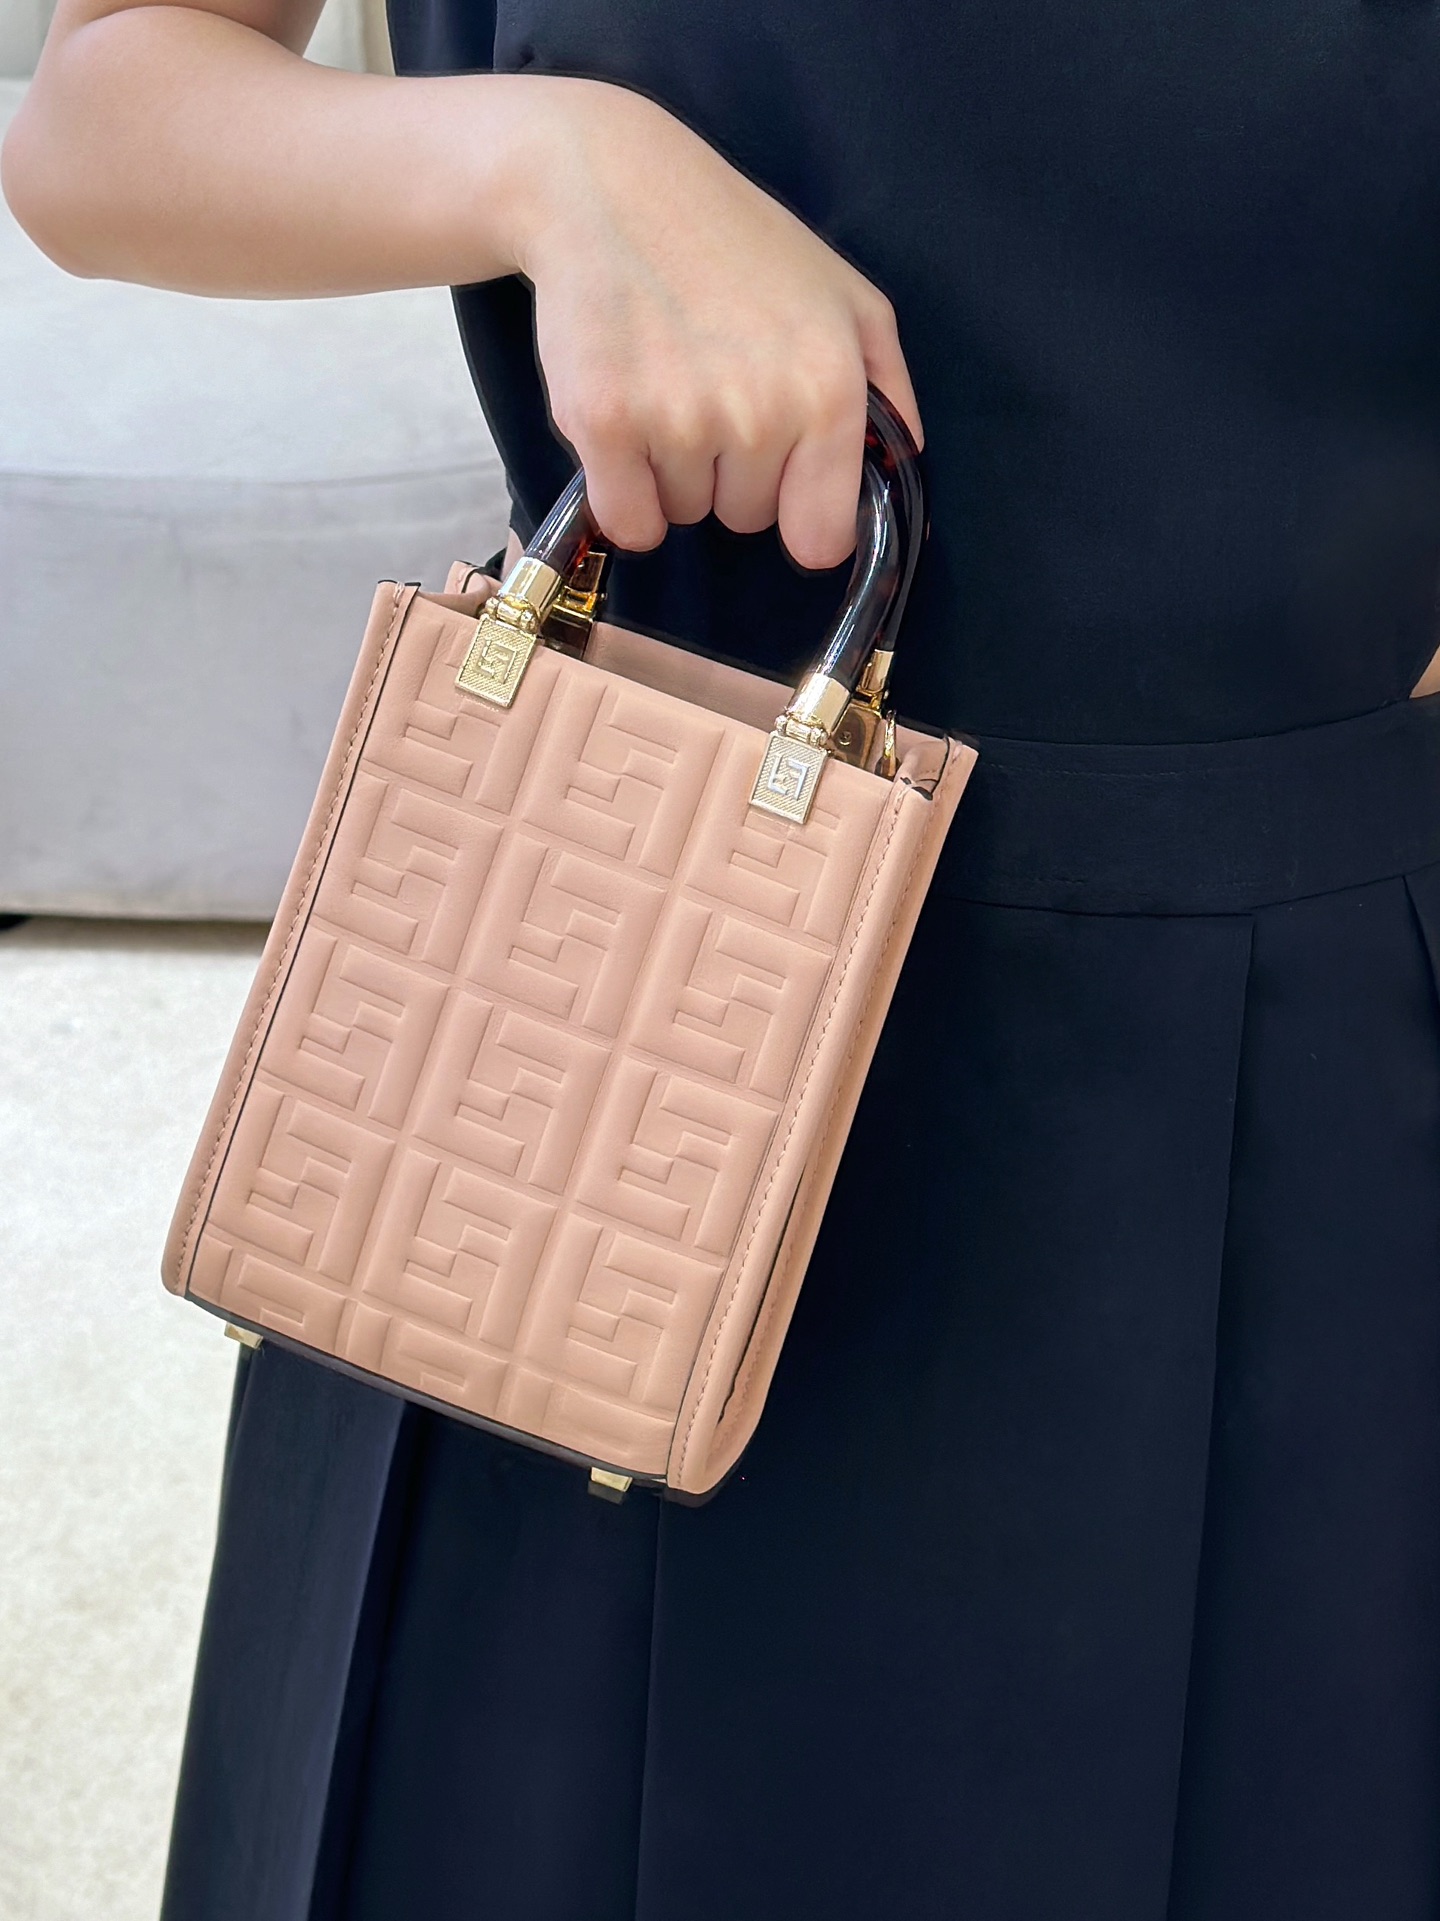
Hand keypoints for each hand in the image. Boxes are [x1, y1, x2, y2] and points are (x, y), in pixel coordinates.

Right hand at [511, 79, 921, 568]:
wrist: (611, 185)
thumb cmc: (735, 241)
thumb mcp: (844, 297)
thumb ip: (887, 388)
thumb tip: (904, 466)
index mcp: (828, 389)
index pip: (822, 538)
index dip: (798, 516)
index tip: (779, 484)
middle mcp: (760, 414)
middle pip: (746, 520)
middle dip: (729, 474)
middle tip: (707, 388)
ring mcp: (679, 421)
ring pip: (684, 515)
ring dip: (673, 471)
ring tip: (663, 383)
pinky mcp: (604, 424)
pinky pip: (628, 520)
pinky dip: (622, 489)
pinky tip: (624, 419)